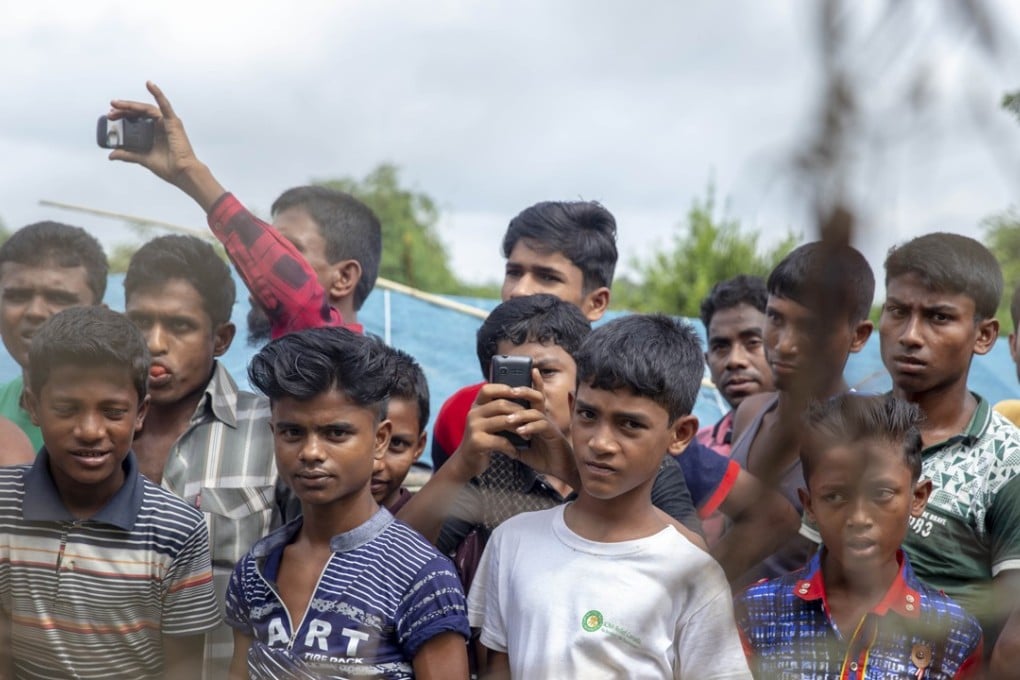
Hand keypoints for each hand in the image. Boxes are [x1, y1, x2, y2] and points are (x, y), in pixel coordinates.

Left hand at [107, 81, 223, 210]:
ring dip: (131, 105)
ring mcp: (167, 122)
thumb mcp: (143, 158)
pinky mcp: (173, 122)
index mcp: (154, 133)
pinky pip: (164, 105)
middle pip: (139, 112)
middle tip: (110, 111)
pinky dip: (158, 93)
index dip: (123, 116)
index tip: (111, 117)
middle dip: (123, 110)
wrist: (182, 173)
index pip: (136, 119)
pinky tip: (150, 84)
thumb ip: (128, 155)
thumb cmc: (169, 167)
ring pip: (146, 109)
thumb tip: (111, 155)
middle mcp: (160, 125)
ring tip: (117, 104)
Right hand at [452, 382, 548, 478]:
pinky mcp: (477, 442)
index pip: (488, 389)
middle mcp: (473, 414)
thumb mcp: (487, 421)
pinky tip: (515, 452)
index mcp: (476, 406)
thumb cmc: (483, 439)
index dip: (504, 388)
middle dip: (520, 411)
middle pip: (501, 404)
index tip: (520, 392)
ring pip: (503, 421)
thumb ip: (497, 410)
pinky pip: (500, 441)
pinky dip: (511, 447)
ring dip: (520, 429)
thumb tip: (519, 396)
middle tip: (532, 420)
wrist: (467, 461)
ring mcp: (474, 427)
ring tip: (528, 437)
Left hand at [510, 368, 579, 486]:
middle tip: (512, 390)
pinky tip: (520, 431)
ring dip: (521, 414)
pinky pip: (541, 426)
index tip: (521, 373)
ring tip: (509, 418)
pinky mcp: (552, 434)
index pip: (532, 398)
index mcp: (536, 418)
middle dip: (524, 391)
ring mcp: (548, 425)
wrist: (560, 470)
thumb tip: (495, 439)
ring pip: (536, 411)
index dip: (530, 383)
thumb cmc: (543, 457)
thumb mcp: (522, 449)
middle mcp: (543, 418)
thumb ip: (511, 442)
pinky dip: (529, 428)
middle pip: (536, 397)